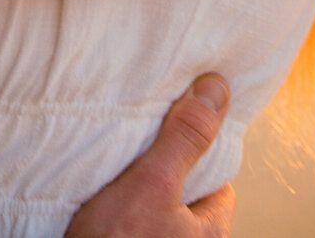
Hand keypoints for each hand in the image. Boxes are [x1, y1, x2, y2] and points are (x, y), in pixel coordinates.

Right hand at [63, 78, 234, 237]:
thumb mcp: (152, 184)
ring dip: (134, 190)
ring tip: (110, 172)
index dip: (194, 151)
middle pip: (184, 195)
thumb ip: (185, 140)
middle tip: (133, 148)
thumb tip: (216, 91)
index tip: (170, 128)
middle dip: (160, 171)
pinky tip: (97, 200)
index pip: (217, 181)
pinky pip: (132, 223)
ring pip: (156, 210)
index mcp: (210, 234)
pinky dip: (118, 209)